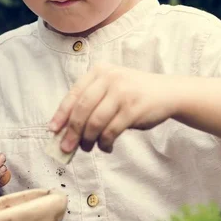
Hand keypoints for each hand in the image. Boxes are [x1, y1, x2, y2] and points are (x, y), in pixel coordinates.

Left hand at [48, 63, 176, 153]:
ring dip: (88, 140)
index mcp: (99, 71)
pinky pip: (111, 131)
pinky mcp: (133, 108)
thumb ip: (91, 102)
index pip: (74, 94)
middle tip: (65, 148)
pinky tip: (105, 147)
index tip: (53, 131)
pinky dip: (104, 143)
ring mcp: (122, 92)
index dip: (61, 114)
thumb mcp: (111, 87)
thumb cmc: (133, 93)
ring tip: (87, 148)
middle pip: (82, 109)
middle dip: (71, 132)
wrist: (167, 93)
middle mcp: (109, 78)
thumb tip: (66, 130)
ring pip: (95, 122)